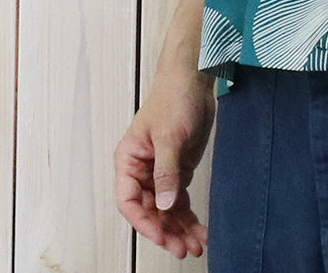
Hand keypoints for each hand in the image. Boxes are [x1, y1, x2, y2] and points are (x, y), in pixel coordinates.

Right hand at [114, 67, 216, 258]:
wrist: (195, 79)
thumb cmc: (173, 98)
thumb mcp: (170, 136)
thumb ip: (166, 172)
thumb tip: (164, 205)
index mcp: (129, 161)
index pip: (129, 201)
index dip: (143, 222)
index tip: (160, 235)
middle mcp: (142, 170)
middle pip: (150, 210)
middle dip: (166, 231)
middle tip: (183, 248)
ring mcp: (161, 172)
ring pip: (167, 209)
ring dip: (180, 228)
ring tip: (196, 245)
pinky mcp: (179, 169)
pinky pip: (181, 200)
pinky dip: (189, 216)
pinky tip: (198, 229)